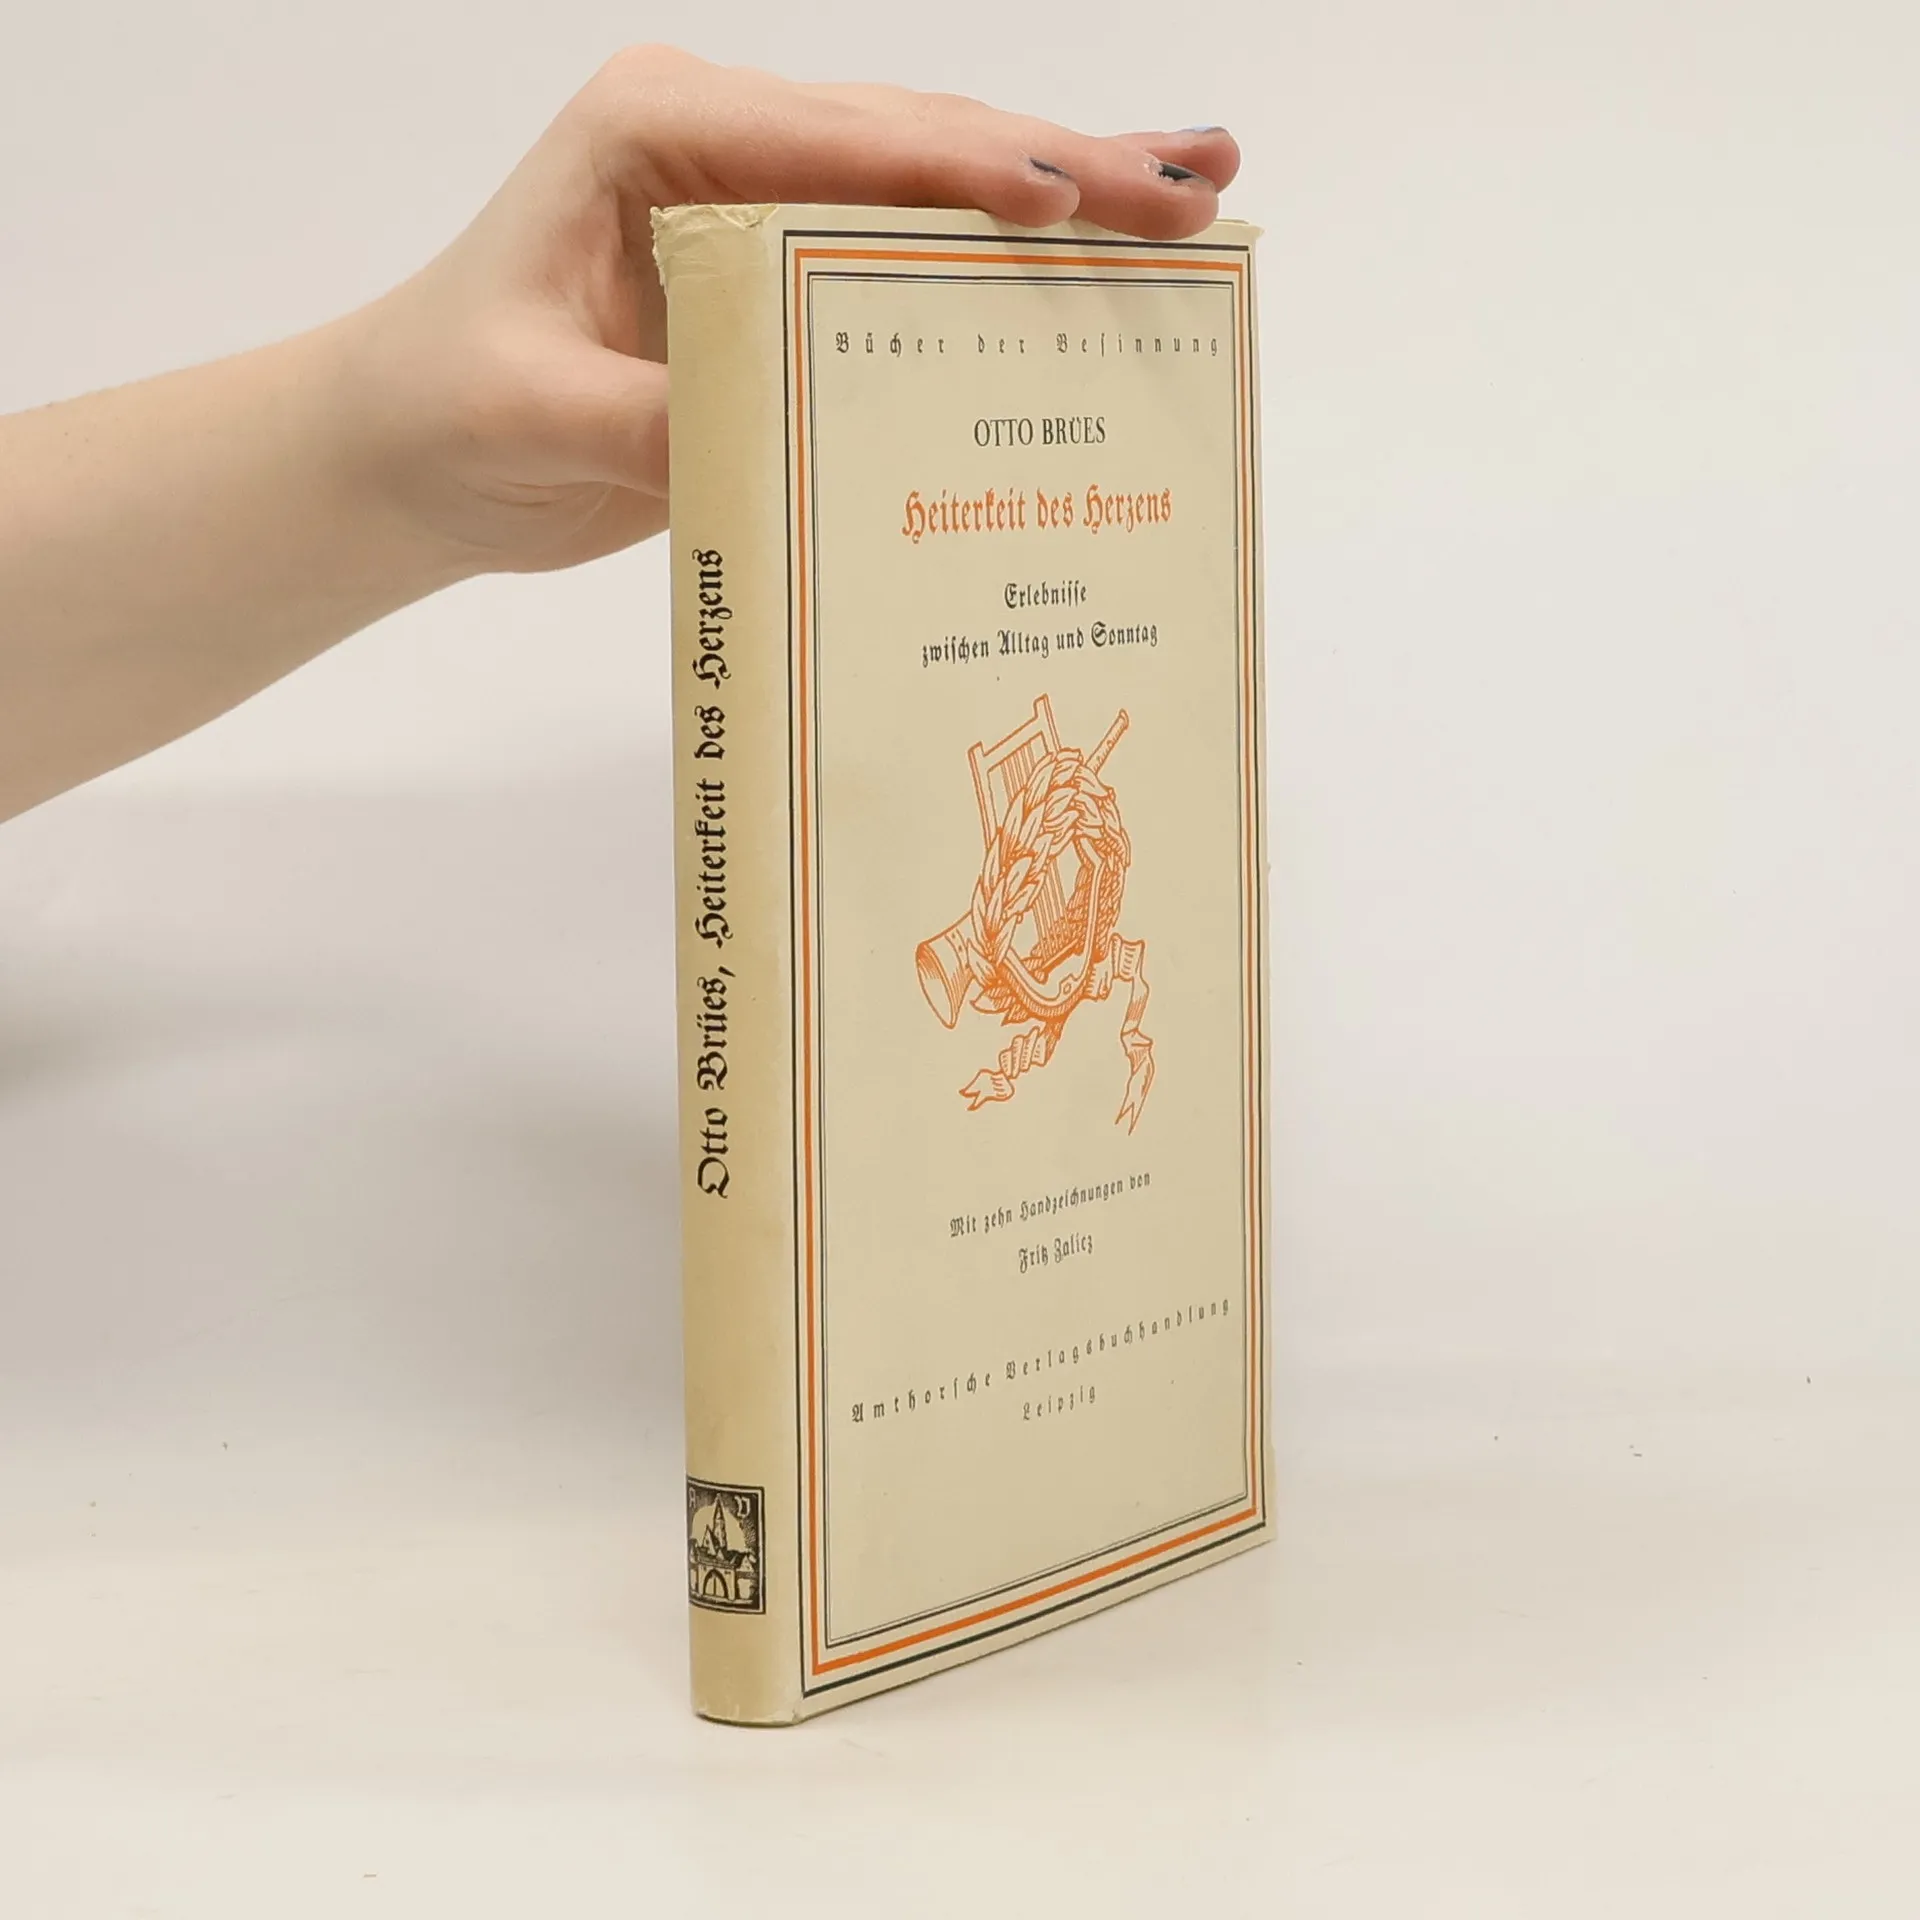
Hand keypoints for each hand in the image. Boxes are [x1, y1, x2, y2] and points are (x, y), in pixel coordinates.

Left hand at [339, 45, 1240, 577]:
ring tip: (1196, 193)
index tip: (1073, 196)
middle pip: (922, 147)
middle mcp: (728, 148)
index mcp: (660, 131)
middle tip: (1198, 181)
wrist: (412, 451)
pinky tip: (1096, 271)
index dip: (965, 169)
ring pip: (938, 193)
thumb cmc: (450, 405)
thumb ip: (665, 418)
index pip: (841, 141)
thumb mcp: (539, 412)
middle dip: (1066, 166)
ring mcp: (765, 210)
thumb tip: (792, 442)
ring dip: (1068, 197)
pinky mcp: (784, 283)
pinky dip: (1007, 275)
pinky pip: (912, 271)